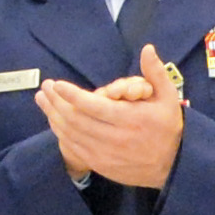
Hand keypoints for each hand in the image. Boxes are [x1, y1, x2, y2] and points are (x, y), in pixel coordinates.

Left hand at [42, 44, 189, 188]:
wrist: (172, 165)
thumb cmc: (167, 126)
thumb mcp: (168, 98)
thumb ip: (156, 72)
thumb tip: (147, 48)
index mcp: (131, 119)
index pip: (95, 107)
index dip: (73, 96)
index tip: (58, 85)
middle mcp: (116, 138)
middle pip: (77, 120)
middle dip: (57, 103)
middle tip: (45, 88)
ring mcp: (106, 154)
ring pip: (72, 134)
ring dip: (53, 116)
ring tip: (43, 100)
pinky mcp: (100, 165)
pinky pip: (74, 148)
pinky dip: (61, 133)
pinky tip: (54, 120)